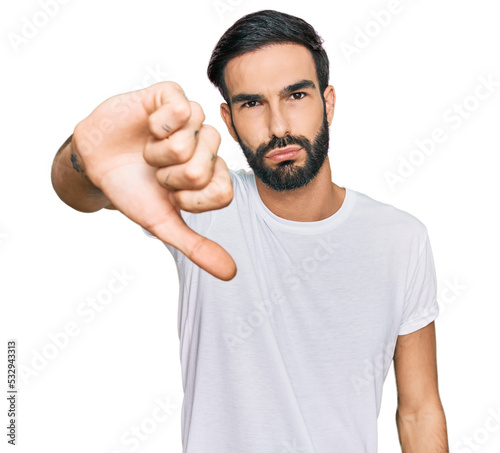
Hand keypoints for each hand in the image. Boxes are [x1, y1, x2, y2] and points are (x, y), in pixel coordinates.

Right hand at [72, 81, 235, 280]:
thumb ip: (197, 247)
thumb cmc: (131, 190)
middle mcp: (207, 147)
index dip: (189, 199)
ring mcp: (193, 120)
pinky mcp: (175, 95)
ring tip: (148, 149)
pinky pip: (181, 109)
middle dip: (168, 176)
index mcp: (211, 176)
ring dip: (157, 152)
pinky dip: (156, 124)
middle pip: (203, 168)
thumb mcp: (162, 223)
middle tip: (155, 170)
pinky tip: (148, 125)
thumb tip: (231, 274)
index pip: (223, 193)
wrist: (95, 161)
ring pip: (188, 141)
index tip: (170, 194)